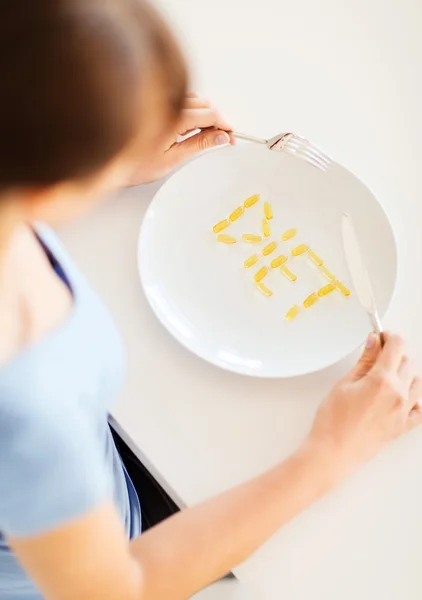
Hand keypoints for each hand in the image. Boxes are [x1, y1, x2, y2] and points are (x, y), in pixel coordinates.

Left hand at [127, 94, 233, 185]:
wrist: (109, 159)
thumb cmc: (134, 164)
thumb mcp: (172, 158)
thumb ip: (199, 144)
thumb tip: (221, 137)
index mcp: (172, 117)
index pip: (210, 114)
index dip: (225, 126)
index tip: (232, 137)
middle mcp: (166, 103)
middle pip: (204, 105)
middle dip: (217, 120)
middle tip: (222, 139)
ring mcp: (160, 101)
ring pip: (194, 100)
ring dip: (205, 114)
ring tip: (208, 135)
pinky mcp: (155, 103)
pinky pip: (181, 99)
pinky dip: (192, 110)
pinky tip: (191, 125)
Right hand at [305, 333, 421, 478]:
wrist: (334, 452)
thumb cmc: (333, 421)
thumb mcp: (344, 384)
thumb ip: (364, 361)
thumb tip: (374, 342)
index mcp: (382, 380)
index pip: (396, 347)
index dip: (389, 337)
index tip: (382, 336)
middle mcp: (398, 394)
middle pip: (406, 362)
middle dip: (393, 354)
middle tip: (376, 355)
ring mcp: (404, 411)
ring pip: (416, 382)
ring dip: (404, 374)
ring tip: (385, 377)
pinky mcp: (403, 426)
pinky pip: (420, 408)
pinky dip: (413, 398)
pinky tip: (400, 396)